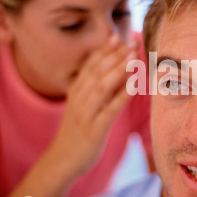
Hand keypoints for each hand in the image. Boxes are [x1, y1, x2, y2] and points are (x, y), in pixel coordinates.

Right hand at [50, 34, 137, 175]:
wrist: (63, 160)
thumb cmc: (79, 130)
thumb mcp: (86, 105)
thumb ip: (99, 88)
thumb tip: (119, 68)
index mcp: (76, 91)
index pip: (89, 65)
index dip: (104, 50)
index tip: (118, 36)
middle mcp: (79, 99)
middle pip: (96, 72)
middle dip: (115, 56)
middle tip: (132, 42)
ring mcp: (85, 115)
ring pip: (101, 87)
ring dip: (118, 70)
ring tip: (133, 58)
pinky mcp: (93, 131)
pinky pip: (109, 111)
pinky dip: (121, 96)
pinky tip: (133, 85)